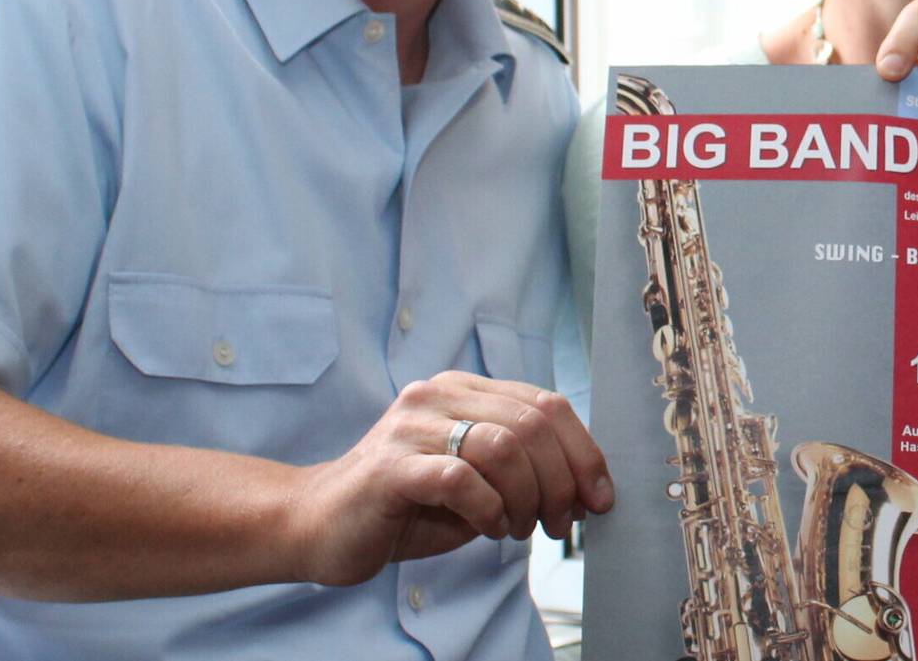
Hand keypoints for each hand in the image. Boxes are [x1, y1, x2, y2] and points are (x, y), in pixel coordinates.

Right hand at [287, 372, 612, 586]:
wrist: (318, 525)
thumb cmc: (404, 506)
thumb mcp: (476, 479)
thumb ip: (521, 468)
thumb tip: (584, 487)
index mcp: (464, 390)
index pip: (546, 404)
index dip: (584, 451)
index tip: (599, 497)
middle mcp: (439, 395)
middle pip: (532, 423)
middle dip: (561, 480)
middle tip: (558, 522)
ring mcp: (412, 427)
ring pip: (503, 446)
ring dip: (526, 497)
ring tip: (518, 527)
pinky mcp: (390, 467)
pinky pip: (461, 478)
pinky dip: (489, 509)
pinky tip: (488, 526)